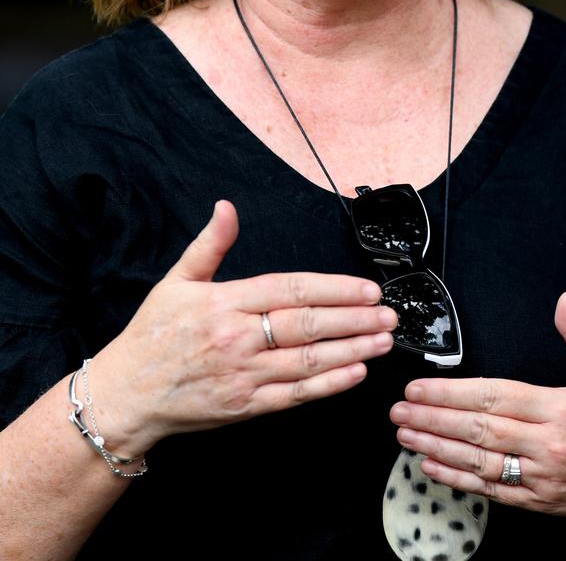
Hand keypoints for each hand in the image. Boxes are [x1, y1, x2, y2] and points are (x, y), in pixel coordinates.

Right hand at [89, 200, 396, 453]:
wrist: (127, 394)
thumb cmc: (152, 335)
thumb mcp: (176, 281)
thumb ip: (209, 244)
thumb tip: (226, 207)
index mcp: (224, 302)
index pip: (291, 290)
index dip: (334, 288)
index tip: (367, 289)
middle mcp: (237, 338)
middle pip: (307, 325)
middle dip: (354, 319)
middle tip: (389, 315)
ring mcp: (244, 375)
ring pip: (308, 362)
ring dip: (352, 350)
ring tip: (383, 340)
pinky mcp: (246, 407)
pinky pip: (295, 396)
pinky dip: (328, 386)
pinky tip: (355, 373)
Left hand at [390, 291, 565, 525]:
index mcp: (559, 408)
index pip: (493, 397)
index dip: (452, 393)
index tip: (419, 389)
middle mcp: (548, 445)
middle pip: (479, 430)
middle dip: (433, 420)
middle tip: (398, 411)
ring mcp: (543, 478)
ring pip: (481, 462)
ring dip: (438, 449)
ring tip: (405, 436)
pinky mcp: (541, 503)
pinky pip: (493, 492)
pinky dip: (460, 480)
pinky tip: (432, 467)